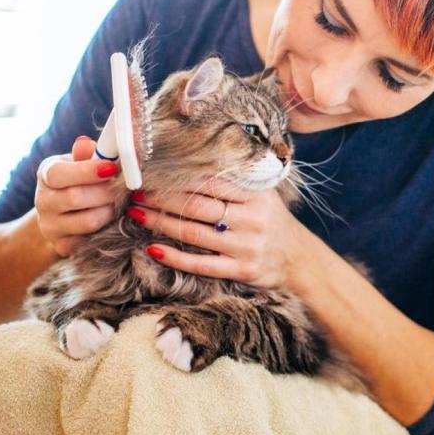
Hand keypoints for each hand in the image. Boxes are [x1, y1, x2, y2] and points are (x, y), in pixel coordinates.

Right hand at [35, 136, 119, 256]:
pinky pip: (91, 240)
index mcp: (47, 174)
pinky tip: (112, 219)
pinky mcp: (62, 246)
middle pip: (76, 198)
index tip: (112, 168)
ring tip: (119, 203)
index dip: (88, 171)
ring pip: (88, 221)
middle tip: (124, 187)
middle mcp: (42, 201)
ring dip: (110, 211)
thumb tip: (87, 144)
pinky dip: (107, 229)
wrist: (63, 214)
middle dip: (106, 192)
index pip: (59, 174)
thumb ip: (87, 153)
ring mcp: (50, 227)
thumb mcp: (81, 162)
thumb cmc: (79, 180)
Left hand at [126, 178, 310, 288]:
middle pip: (196, 205)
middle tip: (134, 192)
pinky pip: (201, 264)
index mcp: (255, 194)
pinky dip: (174, 257)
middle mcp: (252, 218)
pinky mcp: (242, 270)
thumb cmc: (272, 221)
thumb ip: (234, 181)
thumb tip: (189, 164)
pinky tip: (153, 249)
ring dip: (160, 223)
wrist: (300, 259)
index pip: (209, 181)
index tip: (151, 173)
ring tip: (136, 214)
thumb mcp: (262, 195)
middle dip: (160, 198)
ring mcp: (247, 245)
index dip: (176, 177)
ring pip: (194, 233)